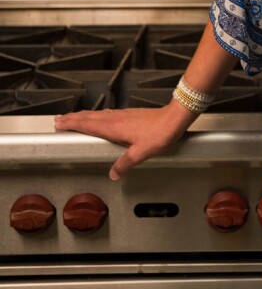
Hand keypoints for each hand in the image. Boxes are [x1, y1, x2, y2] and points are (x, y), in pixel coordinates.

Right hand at [54, 103, 195, 180]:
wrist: (175, 117)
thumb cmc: (160, 133)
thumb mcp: (141, 153)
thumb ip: (125, 163)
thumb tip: (113, 173)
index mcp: (114, 127)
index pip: (88, 124)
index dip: (73, 123)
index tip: (60, 123)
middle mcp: (117, 118)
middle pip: (90, 117)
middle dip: (74, 118)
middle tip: (60, 119)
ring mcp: (124, 115)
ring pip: (99, 114)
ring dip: (85, 116)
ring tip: (75, 117)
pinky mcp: (131, 114)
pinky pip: (108, 114)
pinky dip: (99, 115)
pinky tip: (102, 117)